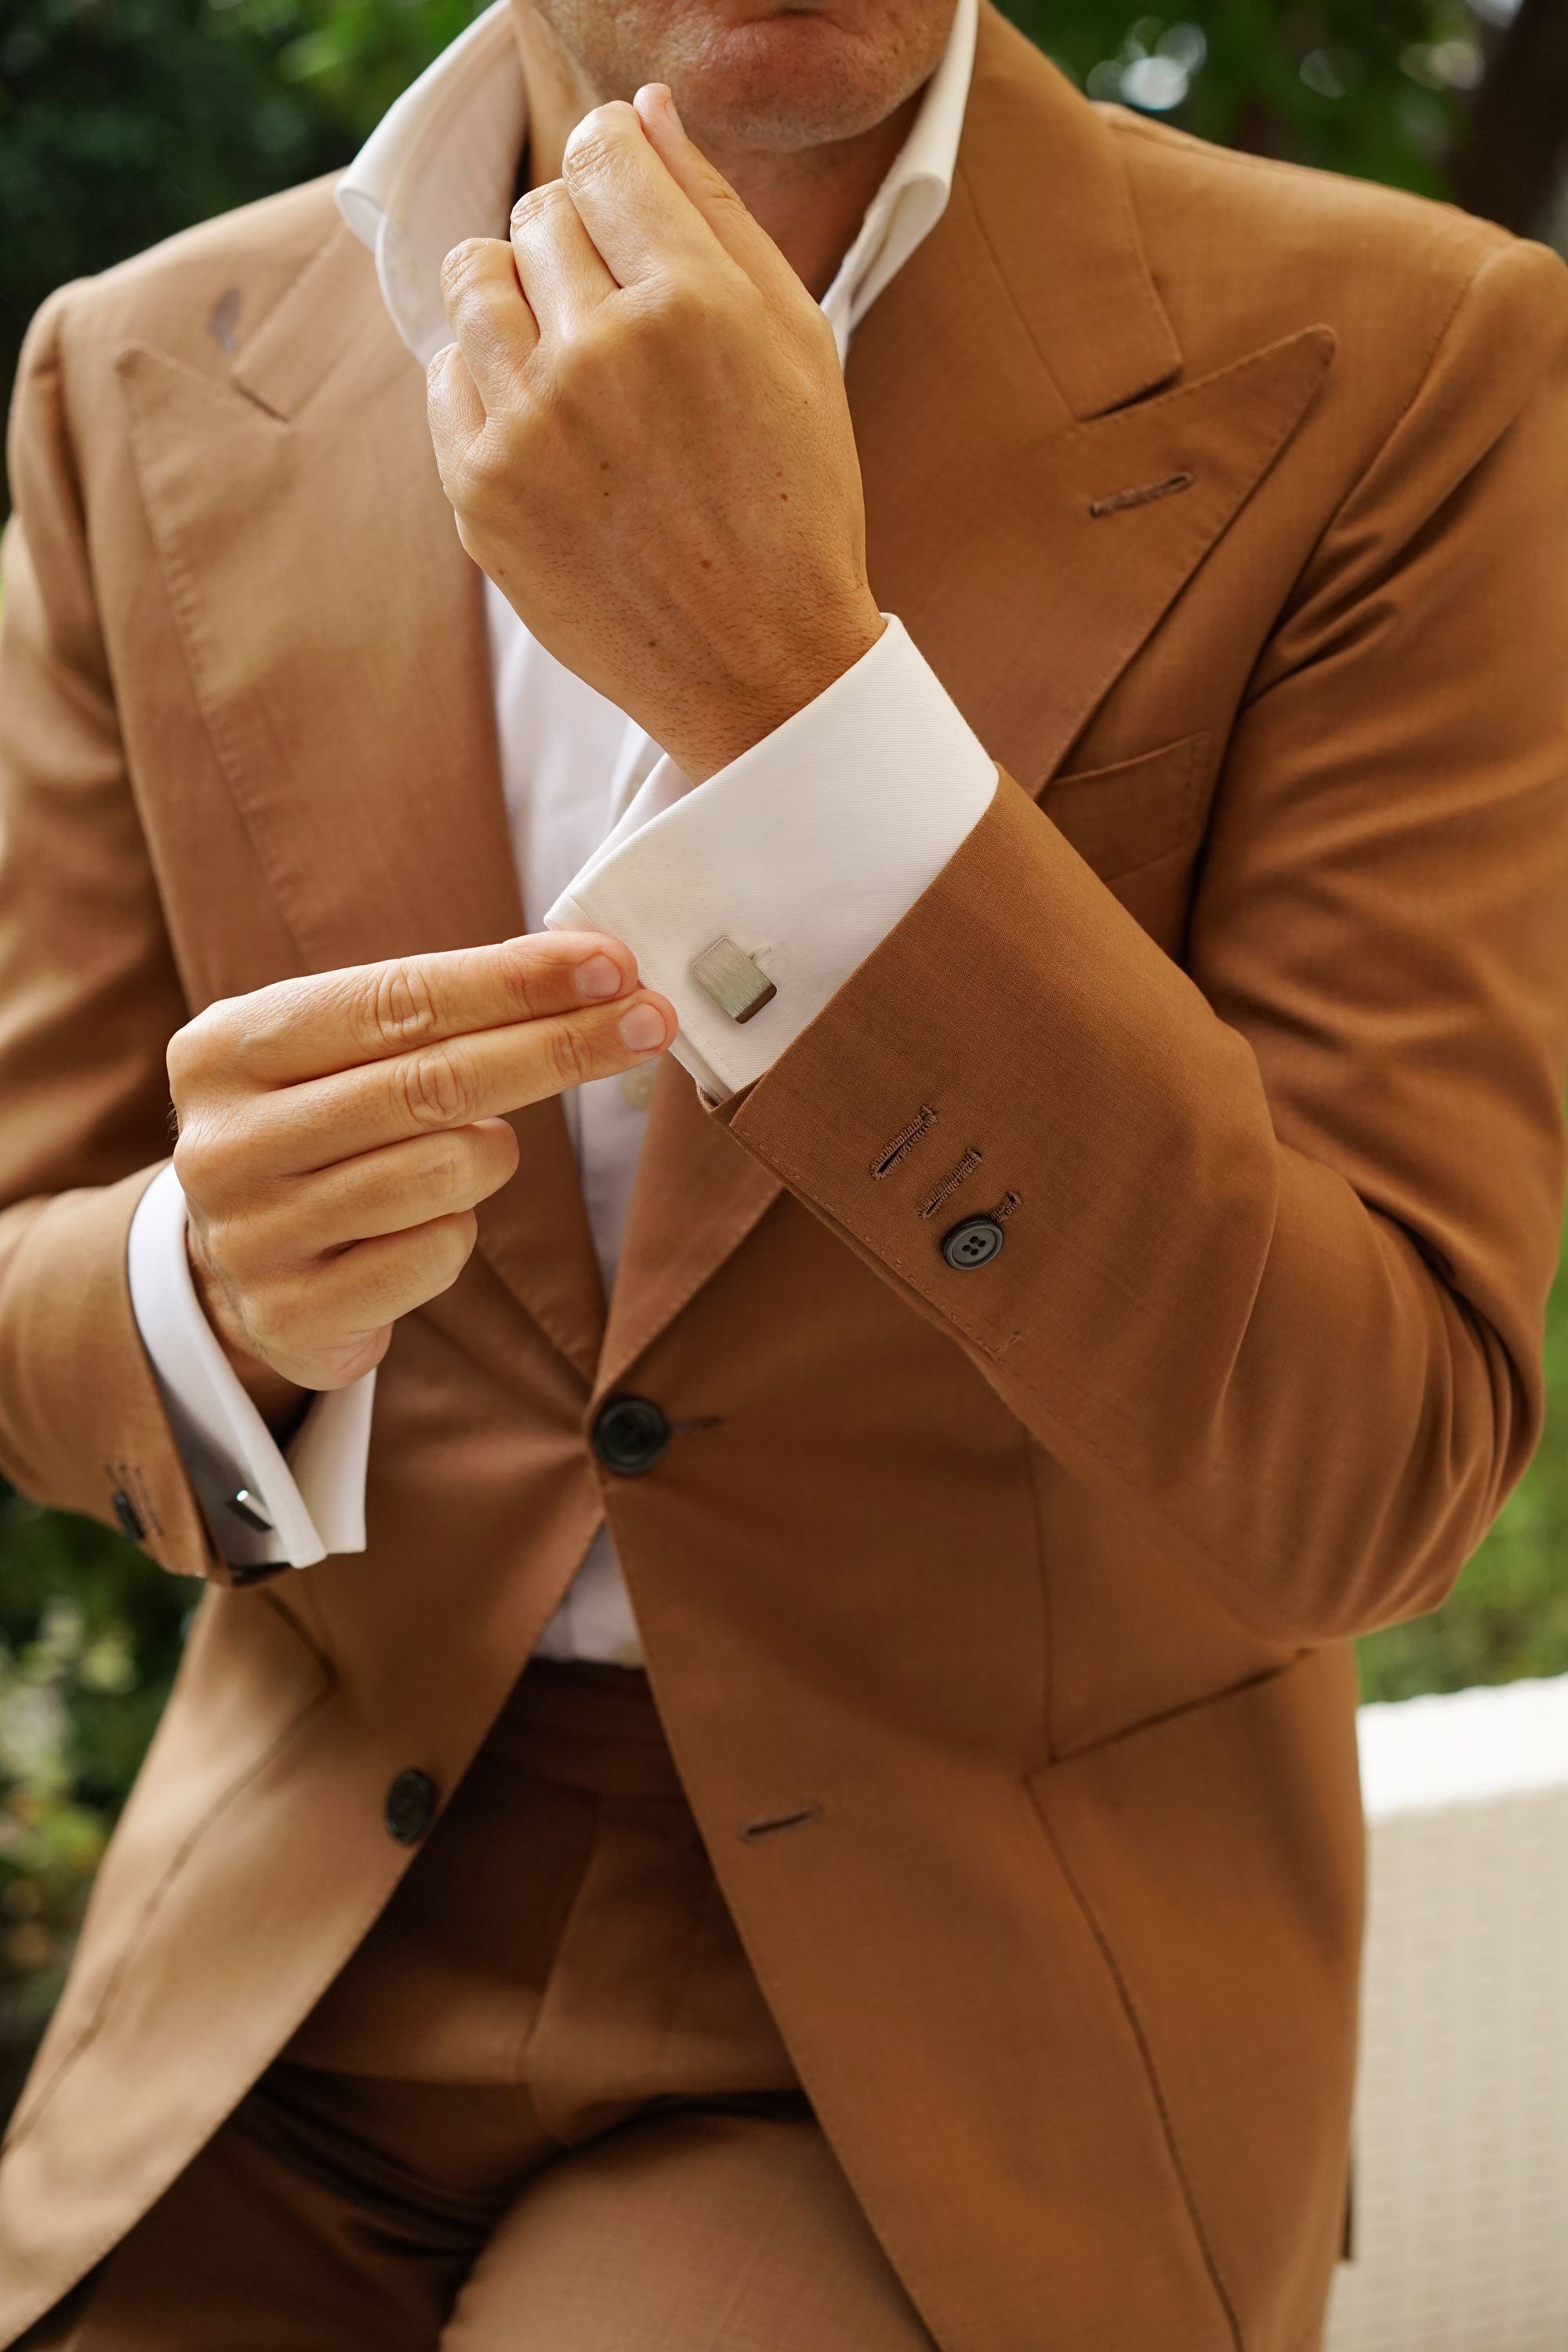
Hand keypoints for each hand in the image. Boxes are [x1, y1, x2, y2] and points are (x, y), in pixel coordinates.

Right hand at [168, 933, 673, 1419]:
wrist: (237, 1267)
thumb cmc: (320, 1132)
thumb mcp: (340, 1056)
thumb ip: (435, 1014)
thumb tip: (591, 971)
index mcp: (228, 1047)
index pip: (397, 1001)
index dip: (513, 982)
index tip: (610, 965)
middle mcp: (225, 1140)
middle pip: (431, 1083)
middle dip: (557, 1047)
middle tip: (648, 1023)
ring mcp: (251, 1235)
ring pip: (442, 1172)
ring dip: (493, 1155)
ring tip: (475, 1150)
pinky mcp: (292, 1313)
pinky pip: (435, 1254)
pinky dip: (457, 1231)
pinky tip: (428, 1225)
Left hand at [426, 84, 884, 783]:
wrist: (760, 667)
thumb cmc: (794, 502)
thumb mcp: (796, 344)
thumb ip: (717, 214)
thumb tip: (643, 112)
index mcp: (691, 302)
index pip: (601, 152)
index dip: (613, 164)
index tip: (626, 208)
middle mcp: (600, 352)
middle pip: (537, 214)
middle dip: (576, 246)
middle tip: (624, 322)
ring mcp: (529, 426)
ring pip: (474, 279)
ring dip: (517, 298)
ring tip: (575, 362)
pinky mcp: (481, 492)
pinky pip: (446, 374)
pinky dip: (487, 381)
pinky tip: (551, 426)